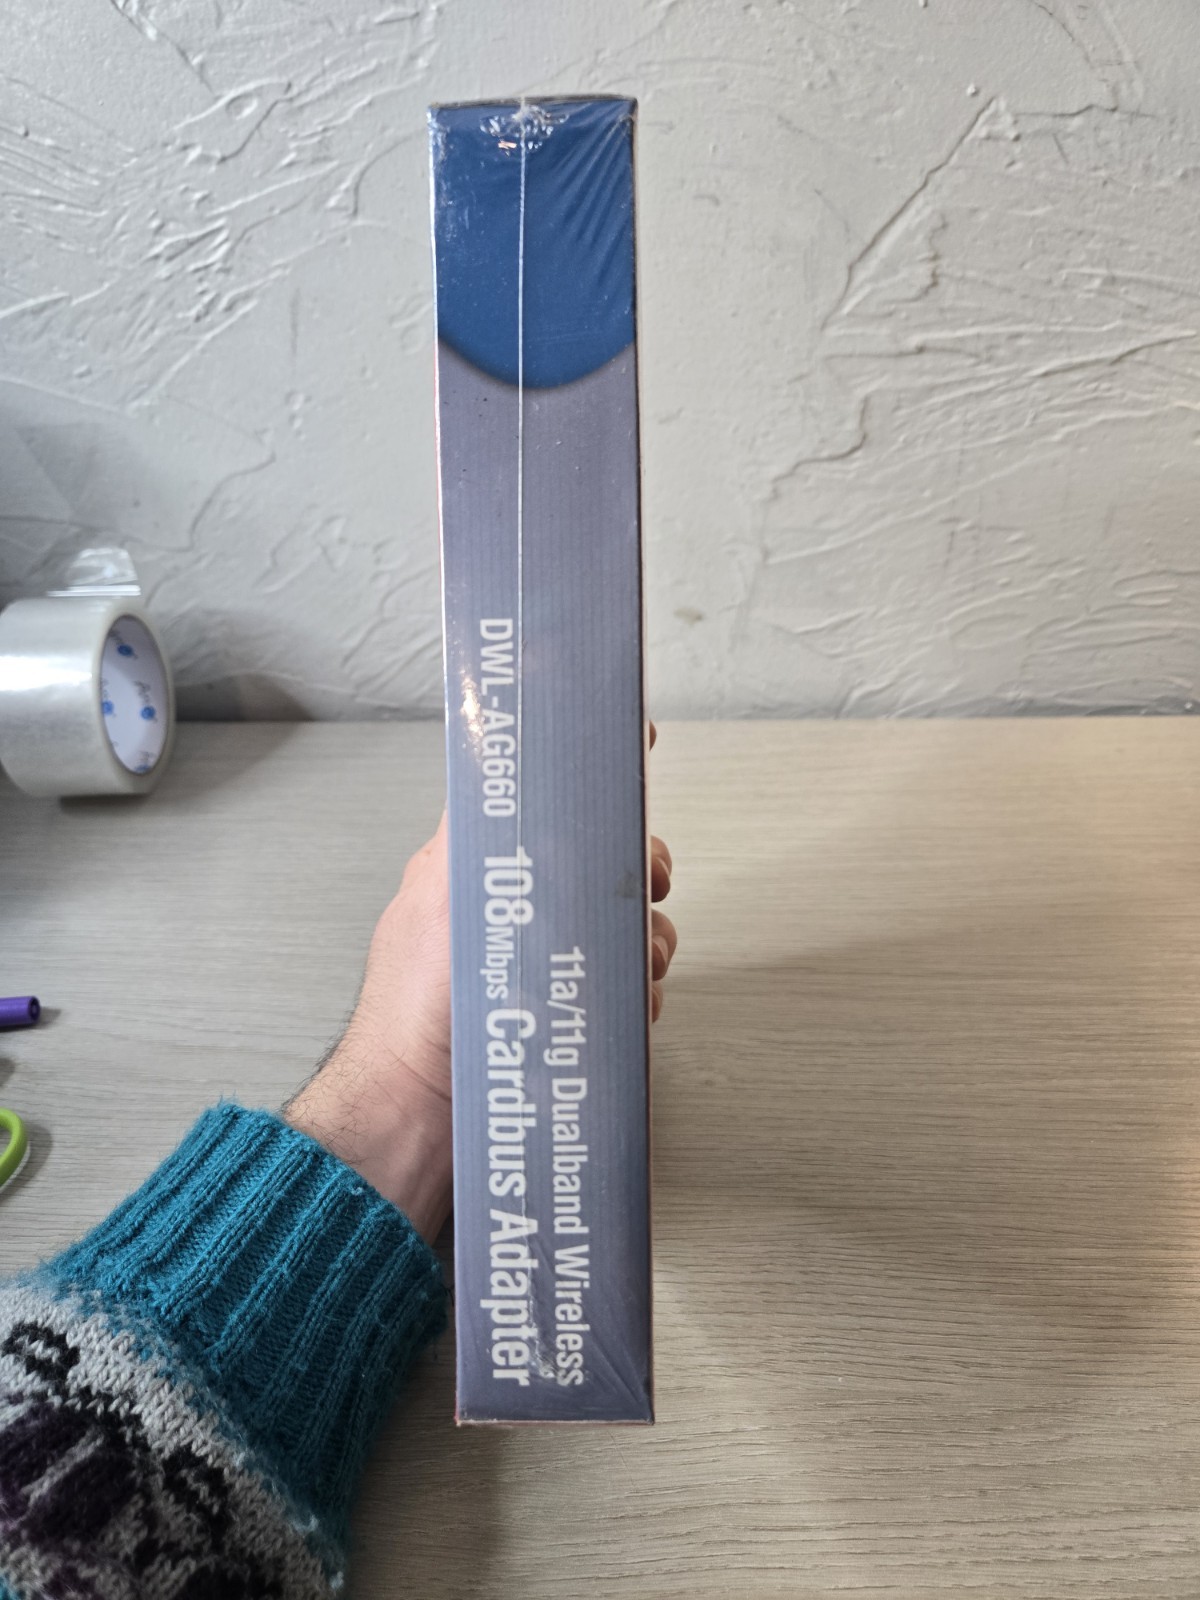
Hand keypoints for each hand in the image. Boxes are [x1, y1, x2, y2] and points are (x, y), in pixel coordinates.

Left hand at [285, 724, 676, 1240]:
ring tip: (633, 966)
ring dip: (644, 942)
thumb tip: (503, 761)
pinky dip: (637, 996)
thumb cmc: (413, 1017)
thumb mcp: (441, 897)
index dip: (591, 779)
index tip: (634, 750)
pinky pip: (626, 990)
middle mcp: (516, 912)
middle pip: (602, 864)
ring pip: (625, 929)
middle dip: (636, 872)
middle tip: (647, 882)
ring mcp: (544, 967)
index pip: (544, 800)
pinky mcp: (568, 1017)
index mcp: (479, 869)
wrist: (421, 1122)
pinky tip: (627, 1009)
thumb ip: (475, 831)